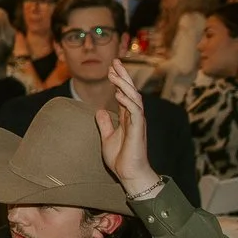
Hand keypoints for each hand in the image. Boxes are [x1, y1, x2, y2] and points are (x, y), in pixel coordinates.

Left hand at [92, 62, 159, 196]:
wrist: (130, 175)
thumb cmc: (122, 159)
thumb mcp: (108, 138)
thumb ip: (105, 124)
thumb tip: (99, 110)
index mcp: (128, 118)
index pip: (124, 94)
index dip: (119, 81)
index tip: (111, 69)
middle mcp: (134, 117)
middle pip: (130, 91)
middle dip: (123, 76)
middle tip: (115, 62)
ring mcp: (138, 123)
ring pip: (134, 98)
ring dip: (124, 85)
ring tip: (114, 74)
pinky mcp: (138, 130)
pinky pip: (135, 112)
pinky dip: (128, 101)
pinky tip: (119, 93)